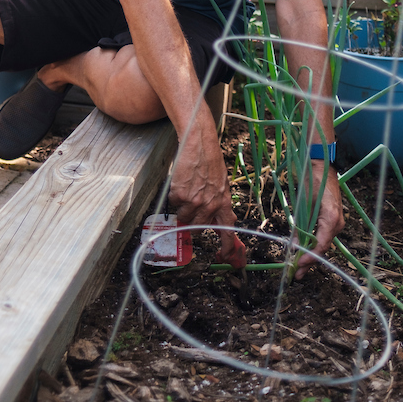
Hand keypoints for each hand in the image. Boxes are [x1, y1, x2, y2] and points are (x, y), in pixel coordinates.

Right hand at [168, 111, 246, 268]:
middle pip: (198, 228)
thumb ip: (220, 203)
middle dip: (192, 223)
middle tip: (190, 211)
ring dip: (182, 208)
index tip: (224, 257)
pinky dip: (175, 195)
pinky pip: (174, 203)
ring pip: (183, 218)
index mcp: (224, 203)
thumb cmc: (210, 161)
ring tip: (187, 189)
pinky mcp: (180, 195)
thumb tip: (222, 220)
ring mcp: (194, 202)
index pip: (228, 232)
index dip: (227, 248)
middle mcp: (210, 205)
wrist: (199, 144)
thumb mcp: (222, 184)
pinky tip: (181, 182)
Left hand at [293, 164, 344, 279]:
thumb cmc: (313, 180)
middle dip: (309, 260)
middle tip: (296, 274)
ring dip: (311, 254)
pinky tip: (303, 251)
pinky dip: (313, 243)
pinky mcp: (332, 219)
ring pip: (322, 243)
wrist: (321, 165)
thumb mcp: (303, 204)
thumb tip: (294, 246)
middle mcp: (337, 223)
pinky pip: (322, 235)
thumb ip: (300, 226)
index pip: (321, 245)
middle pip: (322, 247)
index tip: (298, 264)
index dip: (310, 257)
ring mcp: (336, 221)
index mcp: (331, 218)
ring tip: (298, 267)